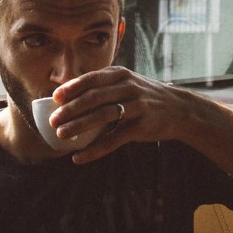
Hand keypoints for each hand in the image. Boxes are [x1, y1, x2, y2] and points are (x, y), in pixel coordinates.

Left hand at [50, 66, 192, 163]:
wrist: (178, 109)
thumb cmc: (143, 96)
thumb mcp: (125, 82)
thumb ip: (102, 86)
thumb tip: (65, 95)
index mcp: (120, 74)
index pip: (92, 78)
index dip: (72, 88)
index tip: (55, 98)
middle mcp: (128, 87)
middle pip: (94, 97)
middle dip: (71, 109)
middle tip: (53, 120)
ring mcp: (137, 106)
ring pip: (103, 116)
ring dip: (80, 126)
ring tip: (62, 135)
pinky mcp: (142, 126)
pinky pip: (114, 139)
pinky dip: (95, 150)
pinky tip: (80, 157)